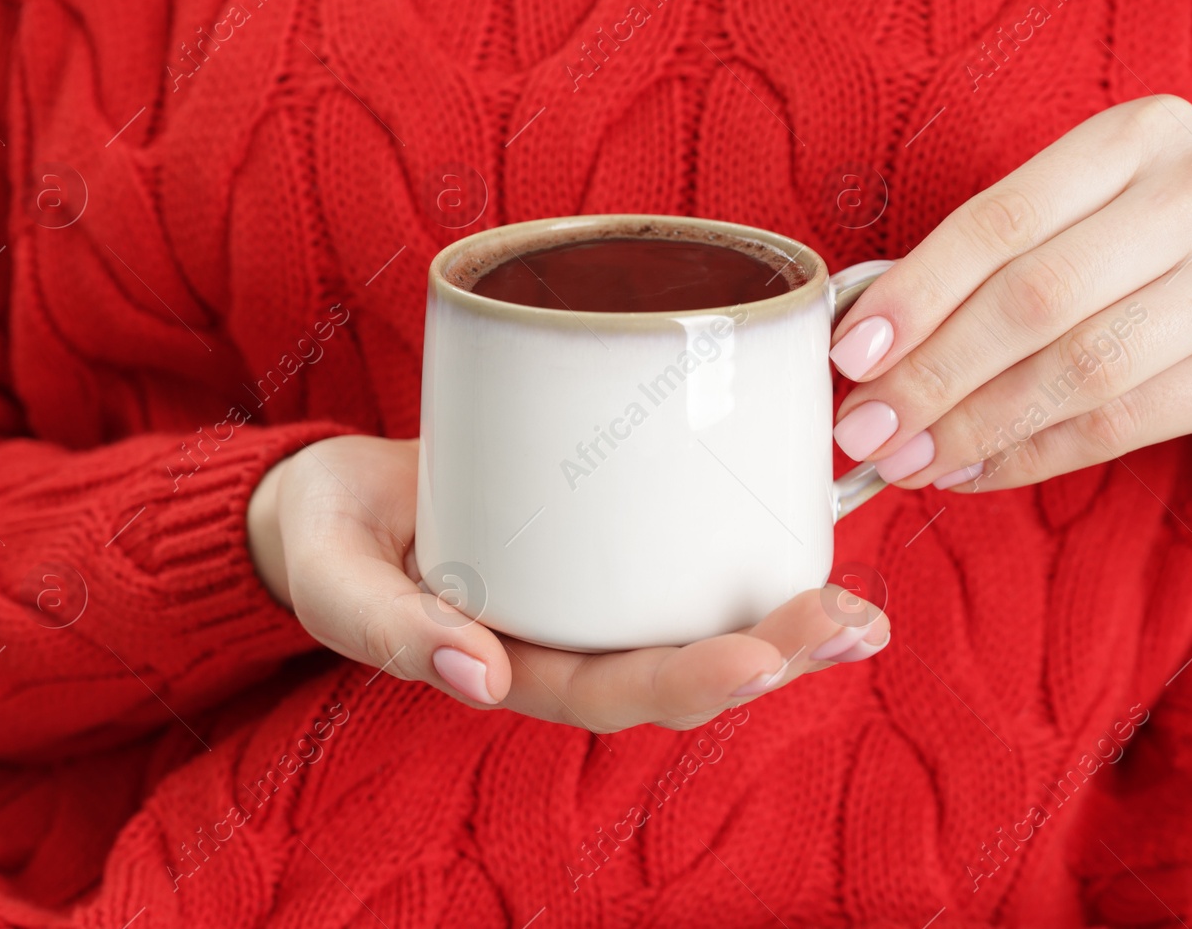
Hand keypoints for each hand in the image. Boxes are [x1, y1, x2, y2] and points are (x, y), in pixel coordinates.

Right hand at [247, 435, 889, 730]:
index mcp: (518, 668)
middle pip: (687, 662)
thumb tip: (479, 674)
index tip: (758, 659)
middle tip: (850, 621)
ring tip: (861, 604)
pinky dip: (749, 541)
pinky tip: (808, 516)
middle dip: (775, 651)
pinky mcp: (607, 525)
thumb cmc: (331, 543)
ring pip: (702, 613)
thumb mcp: (336, 584)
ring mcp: (594, 585)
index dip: (692, 684)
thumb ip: (390, 629)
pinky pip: (684, 546)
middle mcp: (572, 637)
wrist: (334, 498)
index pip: (619, 693)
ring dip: (787, 613)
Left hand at [827, 95, 1191, 491]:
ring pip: (1078, 368)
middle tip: (865, 429)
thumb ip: (994, 262)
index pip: (1000, 218)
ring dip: (974, 426)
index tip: (851, 355)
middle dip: (933, 374)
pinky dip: (1033, 455)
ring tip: (907, 460)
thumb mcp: (1086, 220)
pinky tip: (974, 471)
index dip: (915, 292)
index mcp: (1139, 134)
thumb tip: (868, 345)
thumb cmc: (1153, 258)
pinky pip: (1121, 422)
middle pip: (1035, 297)